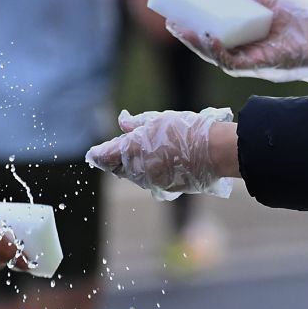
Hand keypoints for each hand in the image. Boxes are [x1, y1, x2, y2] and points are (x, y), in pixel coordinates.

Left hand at [86, 108, 235, 200]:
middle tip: (111, 153)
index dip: (98, 155)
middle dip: (113, 161)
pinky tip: (154, 164)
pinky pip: (149, 181)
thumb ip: (136, 124)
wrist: (215, 151)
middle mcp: (138, 168)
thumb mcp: (158, 120)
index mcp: (132, 149)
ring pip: (133, 176)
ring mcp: (151, 180)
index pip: (106, 155)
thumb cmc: (186, 130)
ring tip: (135, 156)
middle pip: (118, 168)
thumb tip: (122, 122)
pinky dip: (146, 173)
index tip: (92, 154)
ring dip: (130, 168)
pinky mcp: (165, 188)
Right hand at [168, 0, 307, 84]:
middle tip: (170, 22)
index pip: (213, 34)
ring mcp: (245, 60)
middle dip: (187, 35)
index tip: (178, 14)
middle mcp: (241, 51)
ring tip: (181, 29)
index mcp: (243, 37)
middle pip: (206, 45)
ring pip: (212, 55)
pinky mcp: (253, 66)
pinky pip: (228, 61)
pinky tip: (208, 37)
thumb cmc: (302, 18)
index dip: (194, 26)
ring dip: (195, 43)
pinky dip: (216, 50)